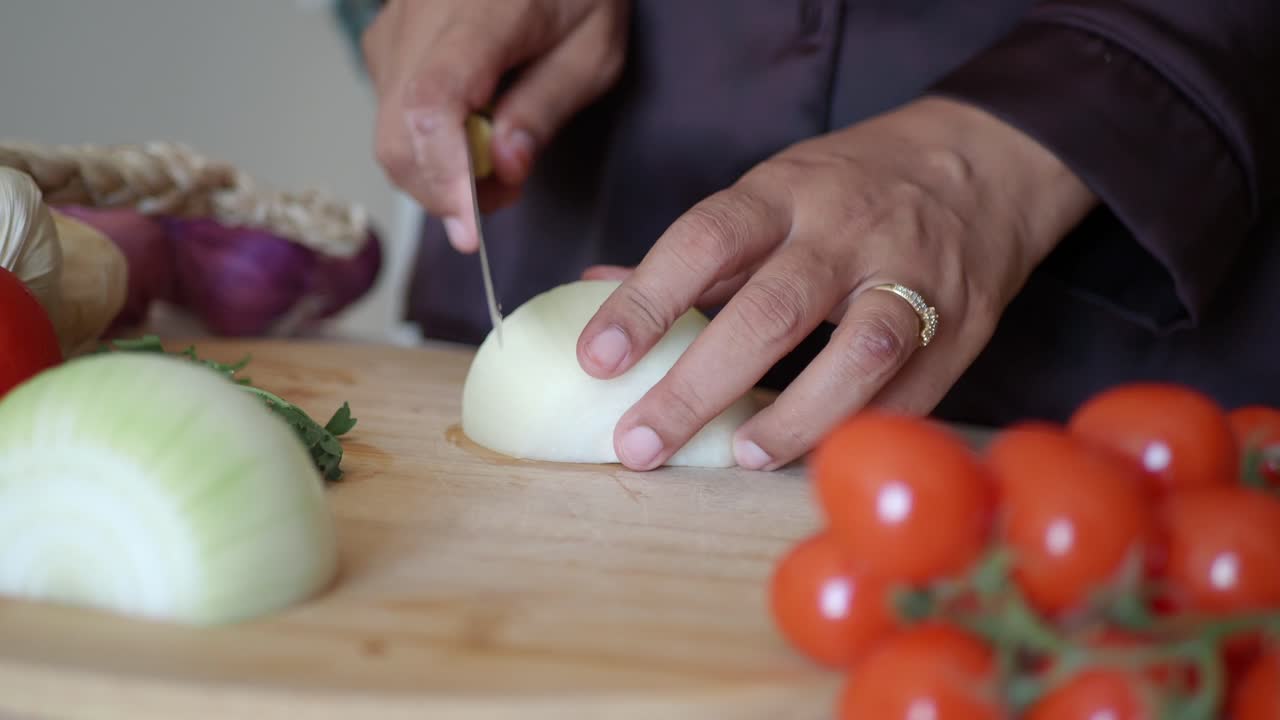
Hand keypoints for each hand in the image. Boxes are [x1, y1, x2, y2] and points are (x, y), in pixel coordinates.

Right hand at [363, 0, 629, 251]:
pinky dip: (430, 144)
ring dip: (440, 171)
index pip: (433, 107)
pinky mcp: (385, 40)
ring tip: (497, 154)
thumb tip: (501, 170)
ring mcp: (393, 28)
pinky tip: (473, 127)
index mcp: (478, 13)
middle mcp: (418, 18)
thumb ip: (546, 109)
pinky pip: (393, 113)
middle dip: (446, 191)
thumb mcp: (592, 50)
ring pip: (390, 133)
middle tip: (506, 192)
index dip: (445, 178)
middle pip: (398, 135)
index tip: (470, 231)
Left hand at [577, 97, 1096, 470]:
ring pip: (860, 350)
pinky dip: (864, 430)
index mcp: (788, 190)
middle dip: (699, 384)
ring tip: (742, 457)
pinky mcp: (965, 325)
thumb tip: (594, 293)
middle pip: (773, 309)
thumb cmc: (853, 188)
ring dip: (797, 415)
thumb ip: (692, 256)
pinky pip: (915, 390)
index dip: (648, 298)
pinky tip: (818, 460)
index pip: (706, 238)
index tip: (597, 360)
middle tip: (640, 443)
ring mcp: (915, 277)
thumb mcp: (772, 194)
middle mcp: (849, 229)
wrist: (986, 162)